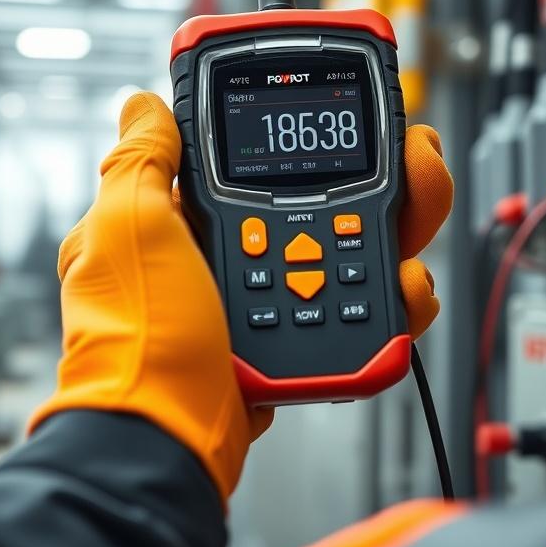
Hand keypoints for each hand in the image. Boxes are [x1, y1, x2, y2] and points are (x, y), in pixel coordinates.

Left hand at [28, 93, 452, 504]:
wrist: (166, 440)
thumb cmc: (138, 338)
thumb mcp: (129, 226)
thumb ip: (142, 160)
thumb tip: (143, 106)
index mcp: (187, 221)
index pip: (264, 159)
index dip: (314, 139)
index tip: (357, 128)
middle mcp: (231, 257)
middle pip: (325, 201)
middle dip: (383, 185)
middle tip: (416, 180)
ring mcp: (269, 300)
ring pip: (354, 251)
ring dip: (397, 240)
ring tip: (410, 241)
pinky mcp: (300, 342)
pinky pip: (360, 309)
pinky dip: (392, 299)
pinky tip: (402, 293)